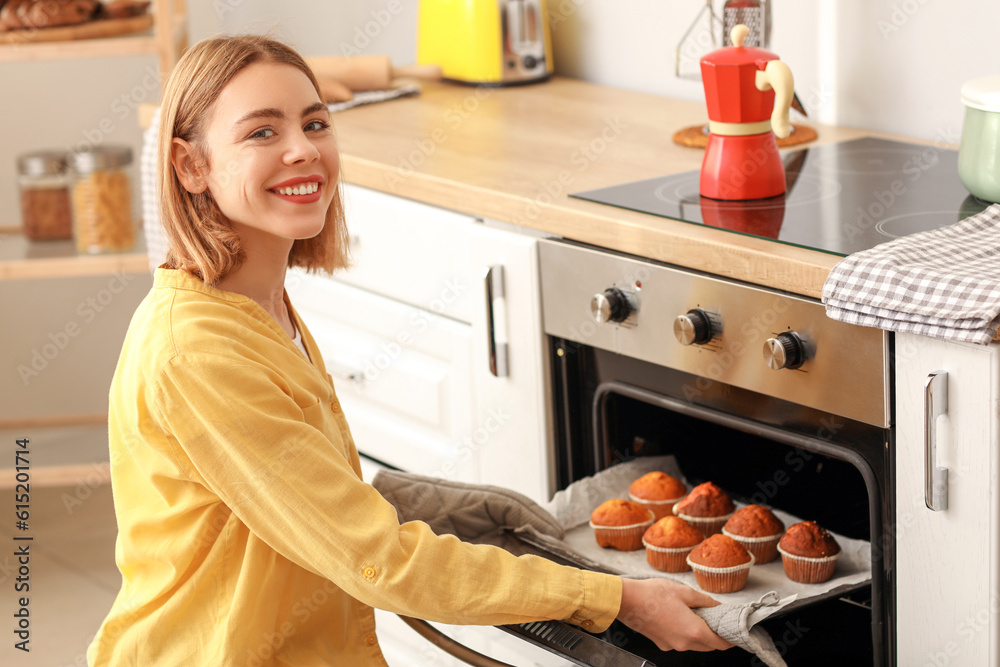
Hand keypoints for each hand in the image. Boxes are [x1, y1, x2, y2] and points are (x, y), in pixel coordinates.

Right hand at [617, 577, 732, 651]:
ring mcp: (671, 645)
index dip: (730, 639)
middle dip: (714, 635)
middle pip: (708, 646)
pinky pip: (679, 642)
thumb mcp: (685, 592)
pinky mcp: (661, 644)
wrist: (627, 600)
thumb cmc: (654, 594)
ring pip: (693, 645)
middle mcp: (684, 643)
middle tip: (715, 619)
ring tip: (696, 615)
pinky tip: (678, 617)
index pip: (720, 643)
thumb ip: (705, 601)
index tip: (734, 632)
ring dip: (699, 635)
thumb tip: (717, 607)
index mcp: (694, 631)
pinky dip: (684, 634)